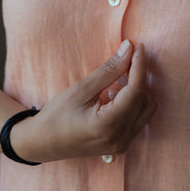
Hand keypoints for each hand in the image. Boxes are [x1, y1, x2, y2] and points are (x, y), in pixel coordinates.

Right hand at [10, 40, 155, 162]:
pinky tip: (114, 93)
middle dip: (139, 77)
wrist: (43, 143)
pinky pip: (137, 118)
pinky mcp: (121, 144)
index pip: (136, 90)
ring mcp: (122, 144)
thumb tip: (129, 48)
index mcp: (109, 125)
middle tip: (125, 60)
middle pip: (145, 100)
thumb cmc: (57, 115)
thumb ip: (108, 70)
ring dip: (137, 90)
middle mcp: (121, 138)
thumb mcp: (81, 89)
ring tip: (116, 78)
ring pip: (145, 110)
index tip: (139, 46)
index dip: (140, 66)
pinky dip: (132, 102)